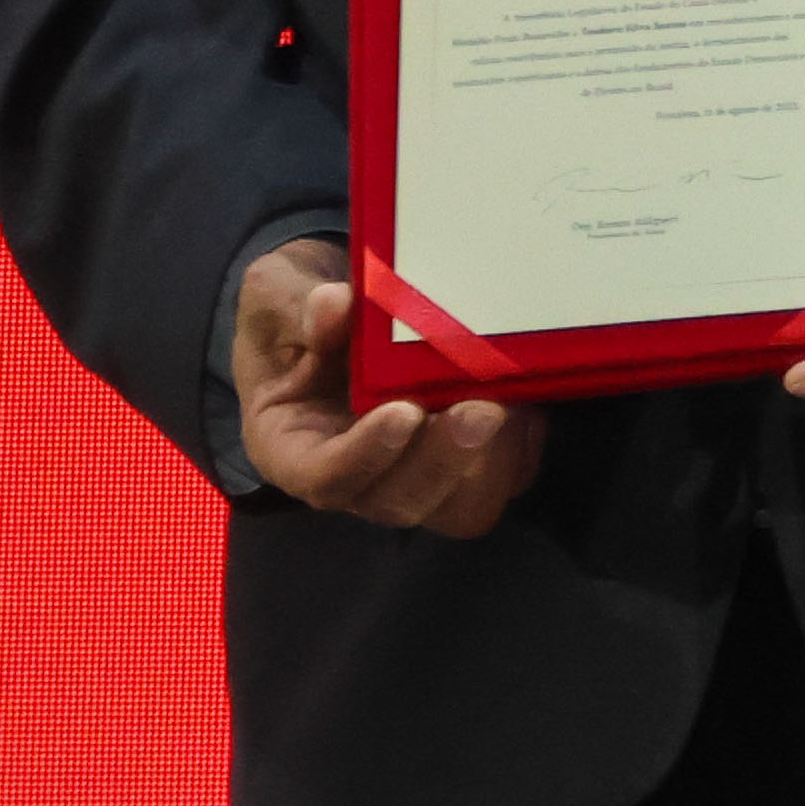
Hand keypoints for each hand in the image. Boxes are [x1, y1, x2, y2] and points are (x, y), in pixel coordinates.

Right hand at [231, 236, 548, 536]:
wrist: (332, 320)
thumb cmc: (292, 322)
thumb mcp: (278, 301)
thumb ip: (297, 308)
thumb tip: (335, 304)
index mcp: (293, 449)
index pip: (325, 480)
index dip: (366, 455)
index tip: (403, 412)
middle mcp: (357, 477)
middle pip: (402, 503)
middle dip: (444, 460)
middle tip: (482, 408)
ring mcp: (415, 475)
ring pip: (462, 505)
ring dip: (492, 456)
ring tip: (506, 396)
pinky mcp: (467, 463)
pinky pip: (506, 476)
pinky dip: (522, 442)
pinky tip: (526, 392)